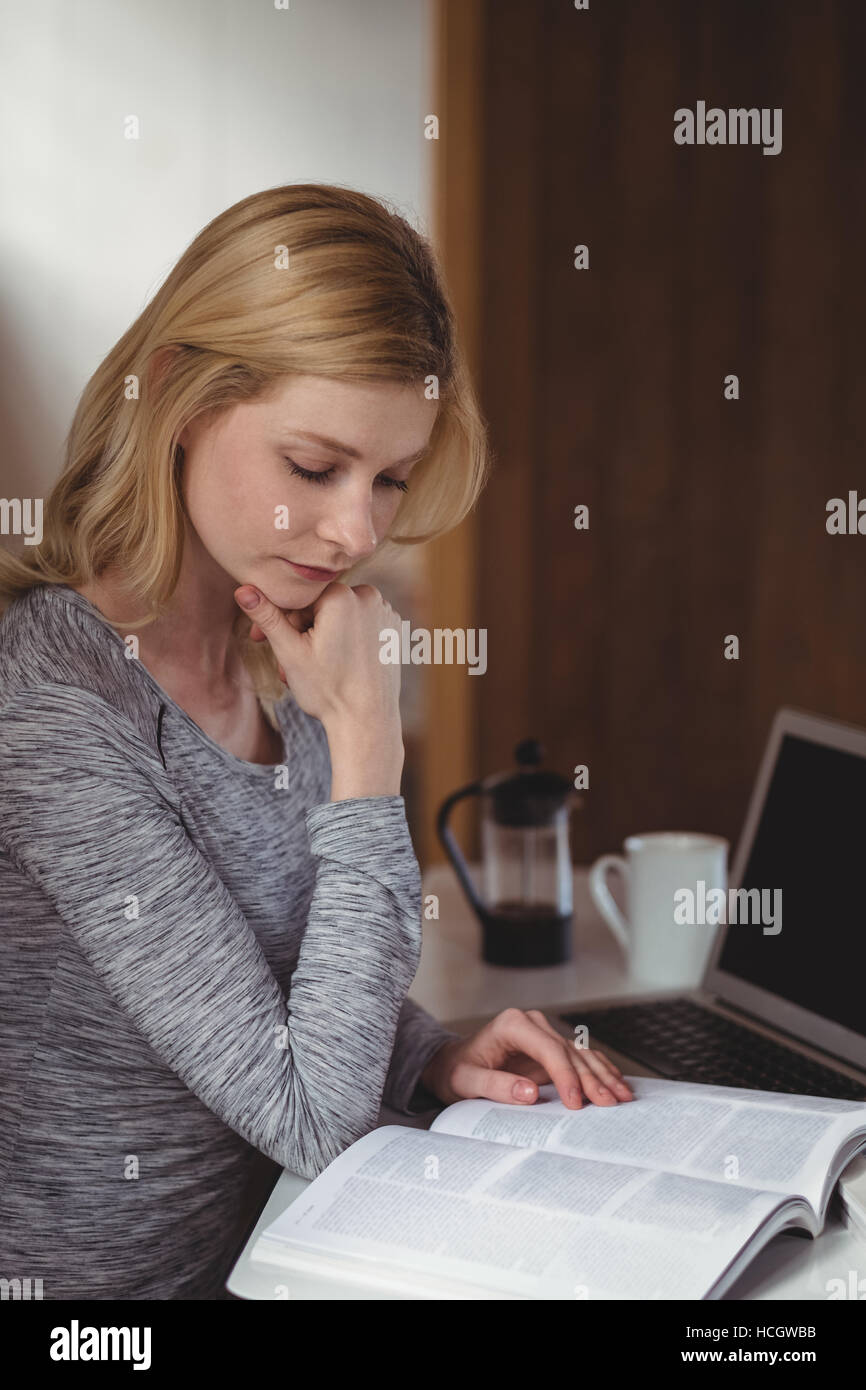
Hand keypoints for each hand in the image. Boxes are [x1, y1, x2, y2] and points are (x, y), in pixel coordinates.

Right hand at [234, 581, 401, 729]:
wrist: (367, 721)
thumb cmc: (327, 690)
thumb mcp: (289, 651)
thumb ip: (267, 616)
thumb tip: (242, 589)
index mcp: (342, 596)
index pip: (300, 598)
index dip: (282, 622)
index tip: (263, 642)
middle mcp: (369, 597)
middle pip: (321, 606)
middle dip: (301, 632)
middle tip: (289, 664)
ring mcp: (386, 612)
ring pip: (340, 616)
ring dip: (323, 636)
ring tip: (314, 667)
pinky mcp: (394, 629)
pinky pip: (361, 625)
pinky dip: (347, 639)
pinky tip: (340, 664)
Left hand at [421, 1008, 634, 1108]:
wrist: (453, 1064)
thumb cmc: (458, 1072)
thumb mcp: (467, 1082)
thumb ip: (496, 1086)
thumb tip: (529, 1093)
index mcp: (513, 1024)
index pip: (549, 1050)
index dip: (566, 1076)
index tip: (576, 1103)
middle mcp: (532, 1024)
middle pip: (569, 1052)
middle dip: (591, 1080)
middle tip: (610, 1104)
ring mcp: (544, 1034)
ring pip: (580, 1055)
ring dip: (602, 1076)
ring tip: (622, 1097)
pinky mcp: (551, 1048)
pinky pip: (580, 1058)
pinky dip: (599, 1071)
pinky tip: (616, 1083)